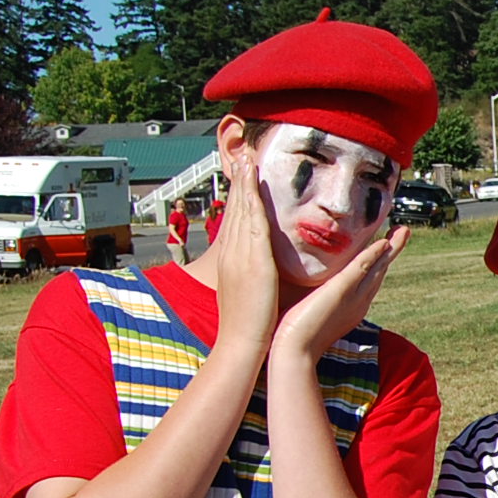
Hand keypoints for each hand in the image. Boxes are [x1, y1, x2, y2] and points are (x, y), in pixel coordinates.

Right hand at [213, 146, 281, 351]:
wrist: (241, 342)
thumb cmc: (249, 321)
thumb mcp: (250, 290)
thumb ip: (256, 274)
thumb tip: (264, 266)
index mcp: (234, 258)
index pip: (236, 220)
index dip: (239, 196)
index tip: (244, 175)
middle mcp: (233, 253)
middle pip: (235, 210)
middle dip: (239, 182)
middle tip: (243, 156)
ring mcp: (240, 255)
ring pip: (242, 213)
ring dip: (244, 185)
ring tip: (248, 160)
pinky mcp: (251, 261)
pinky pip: (253, 226)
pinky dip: (252, 204)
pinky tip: (256, 187)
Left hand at [270, 226, 407, 363]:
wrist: (294, 352)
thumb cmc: (294, 338)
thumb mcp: (306, 313)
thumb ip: (308, 299)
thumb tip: (296, 287)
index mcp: (350, 307)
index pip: (366, 280)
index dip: (377, 262)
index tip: (383, 246)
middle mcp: (357, 302)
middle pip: (379, 271)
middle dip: (391, 252)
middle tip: (403, 232)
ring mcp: (352, 297)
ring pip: (377, 267)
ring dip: (391, 248)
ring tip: (403, 231)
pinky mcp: (341, 291)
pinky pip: (362, 268)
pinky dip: (374, 255)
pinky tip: (383, 242)